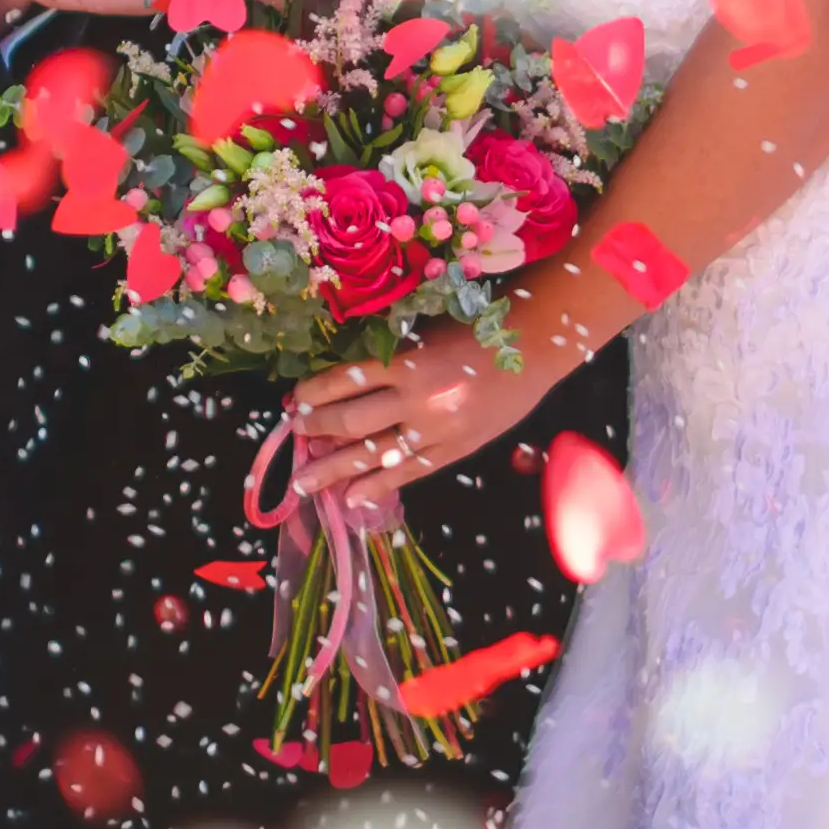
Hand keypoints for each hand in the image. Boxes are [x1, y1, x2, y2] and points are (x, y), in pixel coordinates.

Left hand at [284, 317, 577, 506]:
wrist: (533, 349)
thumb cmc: (476, 331)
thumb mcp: (424, 332)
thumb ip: (389, 356)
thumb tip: (344, 381)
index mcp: (405, 361)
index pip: (344, 380)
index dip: (314, 392)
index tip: (295, 400)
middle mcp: (415, 399)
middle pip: (351, 422)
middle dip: (316, 430)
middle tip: (294, 435)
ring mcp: (435, 431)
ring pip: (372, 455)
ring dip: (334, 469)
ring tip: (303, 482)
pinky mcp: (453, 451)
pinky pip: (408, 473)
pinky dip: (377, 487)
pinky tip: (351, 498)